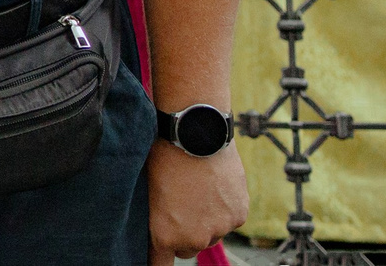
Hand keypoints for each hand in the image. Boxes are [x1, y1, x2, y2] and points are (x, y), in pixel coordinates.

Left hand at [146, 138, 246, 261]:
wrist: (194, 133)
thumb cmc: (163, 156)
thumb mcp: (147, 190)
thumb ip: (153, 218)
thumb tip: (153, 230)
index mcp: (165, 235)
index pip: (160, 264)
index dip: (157, 259)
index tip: (156, 257)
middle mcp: (194, 239)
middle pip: (187, 249)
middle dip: (183, 234)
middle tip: (178, 207)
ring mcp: (219, 229)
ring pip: (210, 235)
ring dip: (205, 222)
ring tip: (197, 191)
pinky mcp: (238, 217)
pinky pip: (228, 221)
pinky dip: (223, 210)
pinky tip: (214, 188)